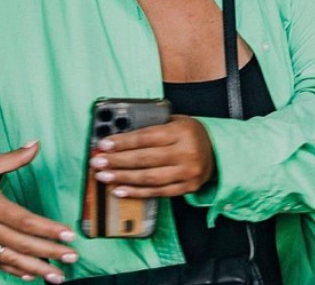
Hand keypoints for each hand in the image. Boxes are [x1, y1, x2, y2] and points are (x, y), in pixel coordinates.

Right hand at [0, 143, 77, 281]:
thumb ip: (14, 157)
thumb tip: (36, 144)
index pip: (26, 221)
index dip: (48, 230)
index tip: (68, 235)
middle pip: (23, 244)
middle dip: (50, 254)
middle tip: (72, 259)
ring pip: (10, 259)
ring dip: (36, 269)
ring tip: (57, 277)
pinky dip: (13, 270)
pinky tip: (28, 275)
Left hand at [90, 116, 214, 197]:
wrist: (217, 151)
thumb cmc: (188, 133)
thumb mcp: (174, 121)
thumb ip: (151, 127)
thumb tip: (117, 137)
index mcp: (180, 132)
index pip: (145, 138)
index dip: (122, 142)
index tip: (104, 145)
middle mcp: (185, 153)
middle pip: (144, 159)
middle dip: (117, 161)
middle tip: (97, 162)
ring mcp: (187, 173)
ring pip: (149, 178)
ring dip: (123, 178)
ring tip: (104, 177)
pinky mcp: (187, 188)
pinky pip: (158, 192)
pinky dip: (137, 193)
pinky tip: (120, 191)